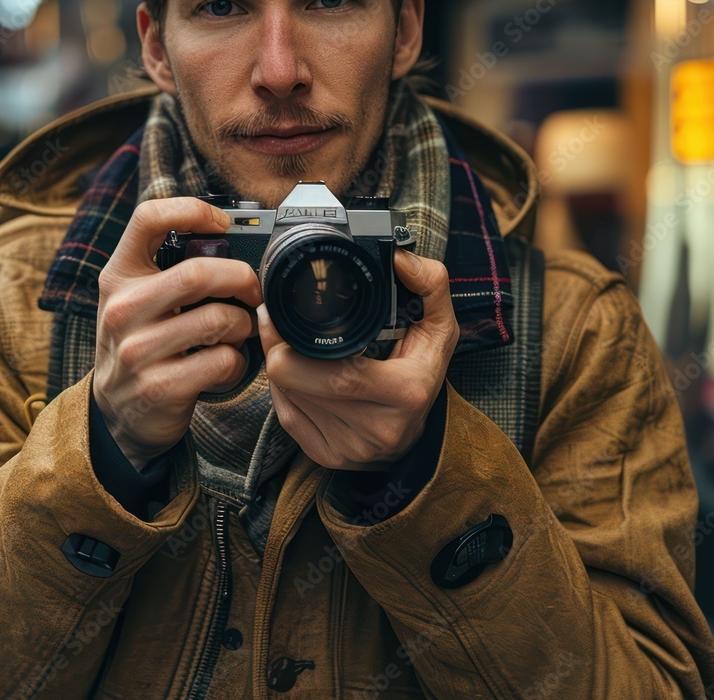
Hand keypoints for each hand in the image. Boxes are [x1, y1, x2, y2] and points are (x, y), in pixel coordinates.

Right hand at [91, 198, 261, 469]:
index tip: (222, 225)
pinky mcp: (159, 387)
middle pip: (197, 272)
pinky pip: (221, 360)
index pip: (148, 218)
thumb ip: (170, 268)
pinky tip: (229, 363)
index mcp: (119, 275)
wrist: (117, 411)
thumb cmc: (142, 342)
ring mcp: (137, 350)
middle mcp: (122, 309)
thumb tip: (231, 241)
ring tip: (240, 330)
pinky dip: (238, 361)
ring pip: (217, 319)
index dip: (193, 210)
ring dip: (243, 324)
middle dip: (242, 279)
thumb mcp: (138, 298)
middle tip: (254, 291)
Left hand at [259, 248, 458, 469]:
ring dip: (281, 368)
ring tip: (292, 346)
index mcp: (405, 391)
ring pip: (285, 397)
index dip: (293, 342)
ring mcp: (348, 447)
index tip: (280, 314)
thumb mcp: (438, 326)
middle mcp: (376, 427)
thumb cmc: (423, 370)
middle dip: (277, 348)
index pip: (335, 373)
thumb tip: (397, 257)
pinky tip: (298, 374)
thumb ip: (428, 284)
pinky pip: (285, 415)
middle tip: (275, 322)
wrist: (422, 431)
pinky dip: (284, 390)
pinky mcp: (325, 456)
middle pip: (296, 382)